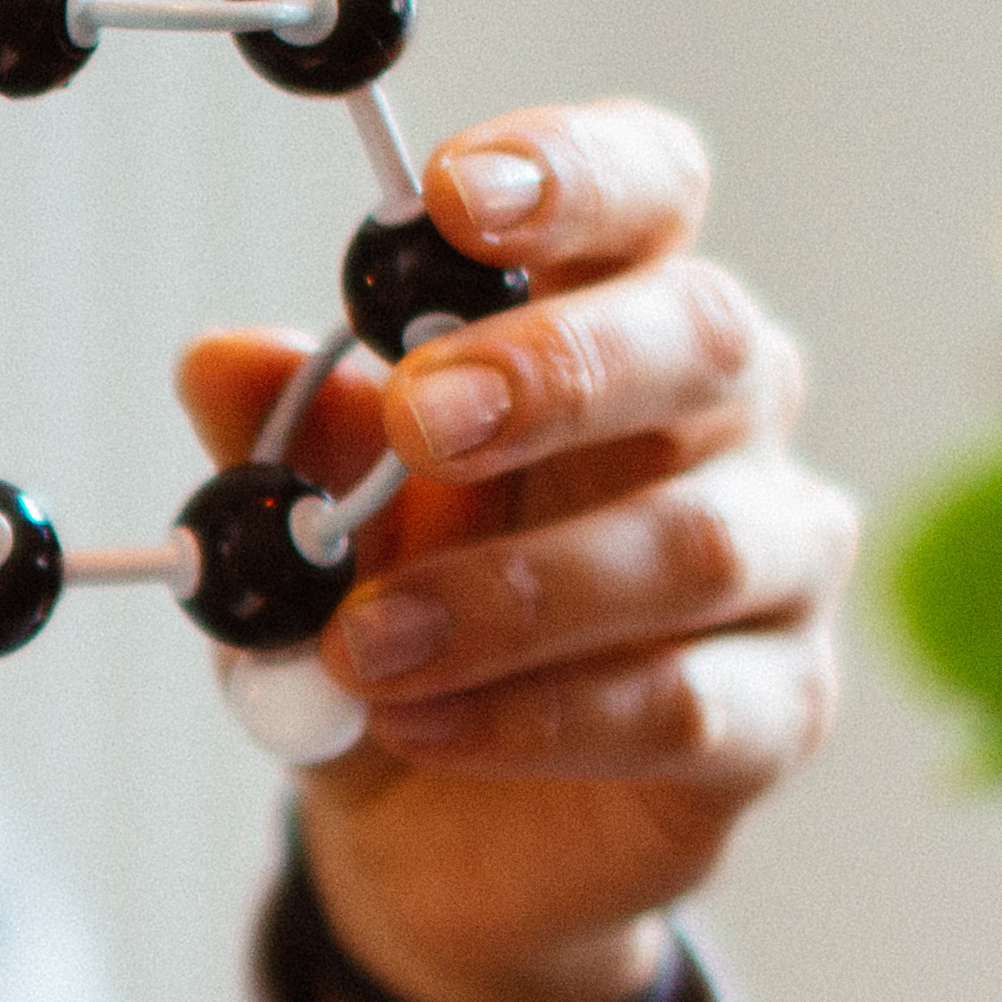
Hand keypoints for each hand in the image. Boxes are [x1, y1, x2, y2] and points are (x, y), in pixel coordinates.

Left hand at [180, 101, 840, 1001]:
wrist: (442, 827)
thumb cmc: (402, 618)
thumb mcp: (311, 529)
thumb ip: (287, 442)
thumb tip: (220, 358)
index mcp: (620, 314)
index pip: (649, 190)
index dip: (573, 173)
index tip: (450, 194)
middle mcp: (729, 417)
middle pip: (705, 337)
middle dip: (558, 369)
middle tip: (426, 418)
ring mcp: (777, 561)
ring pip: (690, 542)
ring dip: (511, 593)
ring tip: (364, 644)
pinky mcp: (781, 711)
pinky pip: (687, 703)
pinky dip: (539, 717)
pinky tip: (424, 727)